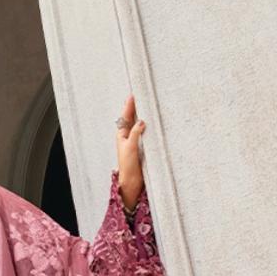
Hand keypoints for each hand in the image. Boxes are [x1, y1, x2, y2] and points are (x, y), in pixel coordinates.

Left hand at [114, 94, 145, 211]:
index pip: (125, 116)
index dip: (129, 105)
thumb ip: (135, 133)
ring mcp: (136, 140)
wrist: (132, 181)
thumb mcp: (130, 147)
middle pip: (132, 117)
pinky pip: (146, 132)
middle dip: (137, 107)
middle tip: (142, 95)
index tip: (133, 94)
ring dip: (143, 114)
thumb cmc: (128, 165)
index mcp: (122, 134)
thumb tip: (142, 121)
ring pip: (139, 124)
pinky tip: (154, 121)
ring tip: (148, 104)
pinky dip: (149, 125)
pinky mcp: (143, 146)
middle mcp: (128, 136)